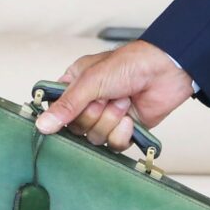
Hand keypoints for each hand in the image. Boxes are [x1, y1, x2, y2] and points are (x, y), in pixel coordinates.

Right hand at [41, 39, 196, 147]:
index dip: (60, 115)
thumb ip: (67, 105)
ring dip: (110, 120)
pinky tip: (129, 118)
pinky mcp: (125, 129)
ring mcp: (106, 117)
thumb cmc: (130, 64)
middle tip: (105, 98)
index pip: (55, 110)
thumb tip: (43, 125)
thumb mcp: (91, 80)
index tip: (67, 113)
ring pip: (94, 138)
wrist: (166, 71)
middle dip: (93, 115)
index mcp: (75, 85)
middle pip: (75, 128)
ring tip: (122, 102)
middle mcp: (88, 102)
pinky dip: (122, 133)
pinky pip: (113, 144)